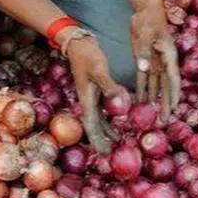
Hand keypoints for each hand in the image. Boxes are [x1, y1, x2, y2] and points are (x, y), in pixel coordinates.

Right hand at [64, 32, 119, 153]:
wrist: (79, 43)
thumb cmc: (88, 55)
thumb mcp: (99, 70)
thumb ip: (108, 86)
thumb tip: (118, 103)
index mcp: (87, 99)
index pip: (91, 126)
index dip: (97, 140)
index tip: (104, 153)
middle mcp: (88, 101)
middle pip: (94, 127)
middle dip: (101, 140)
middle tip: (110, 154)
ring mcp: (91, 97)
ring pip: (99, 119)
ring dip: (106, 131)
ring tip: (117, 142)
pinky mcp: (96, 91)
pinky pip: (103, 110)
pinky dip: (109, 118)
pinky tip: (118, 121)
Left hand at [130, 6, 180, 121]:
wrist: (144, 9)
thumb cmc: (148, 20)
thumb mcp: (145, 35)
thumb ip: (144, 52)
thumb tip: (144, 69)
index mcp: (169, 56)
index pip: (172, 80)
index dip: (173, 95)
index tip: (173, 109)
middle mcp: (164, 62)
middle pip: (166, 87)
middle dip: (165, 103)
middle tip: (163, 120)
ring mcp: (156, 62)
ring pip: (156, 85)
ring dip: (154, 99)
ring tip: (152, 116)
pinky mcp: (146, 60)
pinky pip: (145, 78)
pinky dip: (143, 89)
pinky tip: (140, 100)